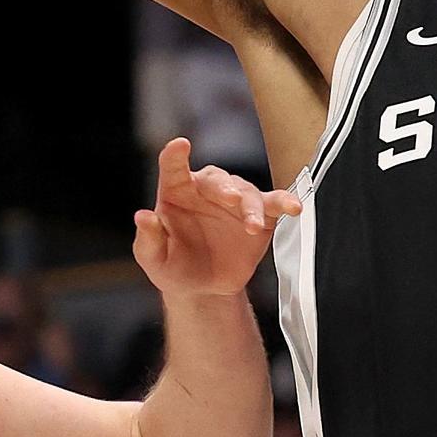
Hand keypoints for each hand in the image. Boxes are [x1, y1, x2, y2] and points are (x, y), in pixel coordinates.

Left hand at [131, 138, 300, 300]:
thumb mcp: (153, 259)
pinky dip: (285, 201)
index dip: (175, 155)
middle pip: (216, 178)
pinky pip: (273, 203)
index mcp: (176, 193)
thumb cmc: (174, 268)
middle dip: (225, 187)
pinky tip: (294, 206)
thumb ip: (148, 239)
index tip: (180, 145)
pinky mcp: (260, 215)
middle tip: (231, 199)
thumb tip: (143, 217)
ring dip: (251, 206)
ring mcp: (235, 201)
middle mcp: (206, 191)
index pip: (173, 167)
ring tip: (251, 226)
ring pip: (246, 191)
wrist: (205, 290)